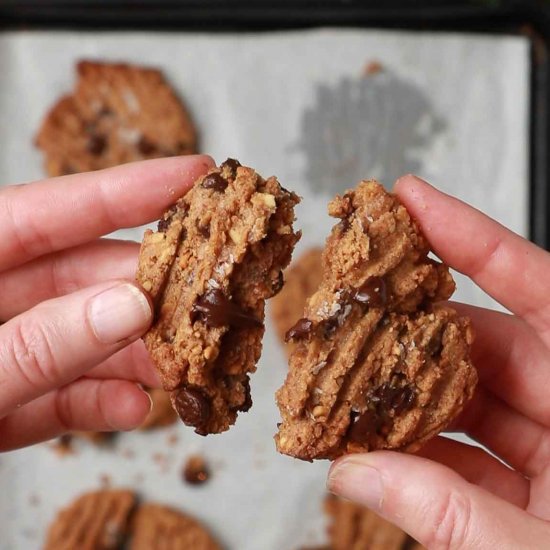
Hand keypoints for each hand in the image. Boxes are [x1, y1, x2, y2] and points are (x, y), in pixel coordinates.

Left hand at [0, 155, 212, 450]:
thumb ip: (35, 343)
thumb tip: (129, 307)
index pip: (61, 209)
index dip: (136, 189)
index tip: (198, 175)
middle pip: (88, 277)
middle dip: (153, 289)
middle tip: (207, 297)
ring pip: (86, 337)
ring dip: (137, 355)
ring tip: (182, 365)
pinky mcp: (1, 399)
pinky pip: (60, 393)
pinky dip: (97, 403)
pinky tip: (133, 408)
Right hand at [327, 175, 549, 548]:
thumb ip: (453, 515)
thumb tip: (355, 474)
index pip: (539, 288)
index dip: (473, 237)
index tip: (411, 199)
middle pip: (488, 341)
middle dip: (414, 330)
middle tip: (354, 313)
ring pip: (470, 398)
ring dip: (408, 399)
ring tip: (350, 391)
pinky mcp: (540, 489)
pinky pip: (472, 452)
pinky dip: (424, 453)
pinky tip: (380, 455)